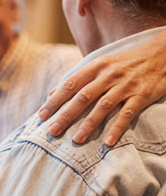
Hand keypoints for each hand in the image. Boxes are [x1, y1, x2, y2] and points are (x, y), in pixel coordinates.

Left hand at [38, 30, 165, 145]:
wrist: (162, 53)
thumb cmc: (125, 62)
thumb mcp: (100, 65)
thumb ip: (77, 79)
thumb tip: (52, 92)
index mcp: (96, 67)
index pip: (70, 85)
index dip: (55, 101)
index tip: (42, 116)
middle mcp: (109, 75)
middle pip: (83, 97)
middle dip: (66, 115)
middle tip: (52, 132)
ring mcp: (126, 85)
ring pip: (103, 106)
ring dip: (88, 124)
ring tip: (76, 140)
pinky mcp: (142, 95)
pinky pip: (127, 114)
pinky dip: (117, 128)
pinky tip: (107, 142)